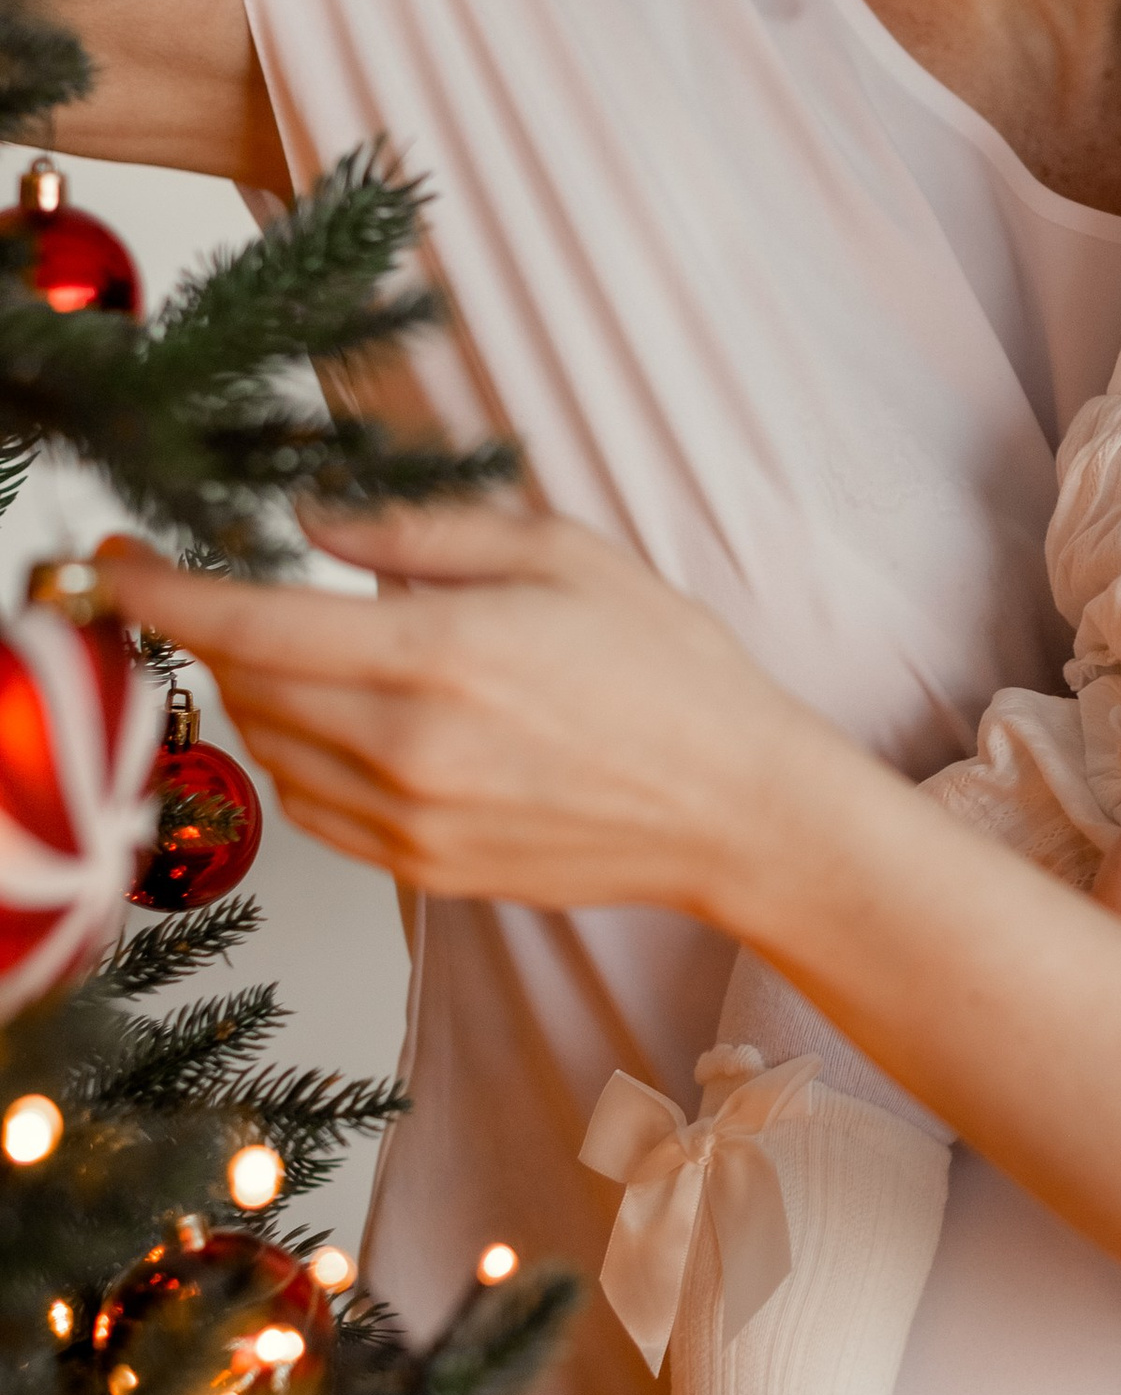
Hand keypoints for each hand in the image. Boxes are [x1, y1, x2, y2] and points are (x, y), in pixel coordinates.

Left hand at [97, 507, 818, 915]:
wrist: (736, 807)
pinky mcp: (424, 872)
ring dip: (268, 697)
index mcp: (438, 654)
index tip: (109, 565)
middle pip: (242, 688)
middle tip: (247, 593)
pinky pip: (314, 809)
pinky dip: (308, 758)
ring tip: (337, 657)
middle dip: (221, 633)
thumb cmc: (670, 673)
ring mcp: (412, 822)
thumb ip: (421, 535)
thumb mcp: (560, 554)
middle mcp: (409, 748)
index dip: (157, 591)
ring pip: (270, 750)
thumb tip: (312, 522)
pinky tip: (369, 724)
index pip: (245, 622)